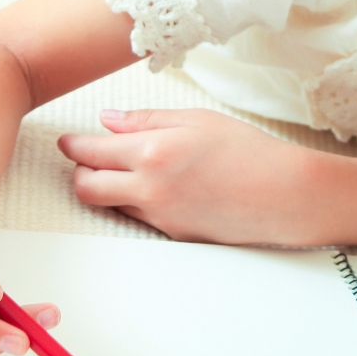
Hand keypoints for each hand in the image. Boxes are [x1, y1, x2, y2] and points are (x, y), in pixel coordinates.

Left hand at [59, 109, 319, 244]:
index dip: (73, 147)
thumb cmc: (250, 152)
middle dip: (78, 174)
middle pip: (86, 188)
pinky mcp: (173, 236)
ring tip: (122, 172)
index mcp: (152, 151)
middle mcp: (149, 188)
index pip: (91, 152)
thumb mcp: (198, 120)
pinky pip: (139, 218)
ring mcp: (160, 217)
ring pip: (110, 206)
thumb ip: (146, 120)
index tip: (68, 142)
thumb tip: (108, 120)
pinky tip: (156, 188)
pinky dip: (135, 203)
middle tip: (83, 160)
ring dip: (106, 189)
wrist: (288, 197)